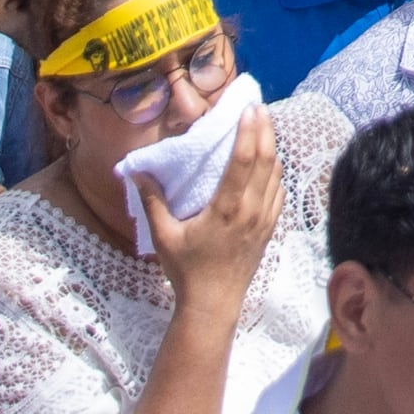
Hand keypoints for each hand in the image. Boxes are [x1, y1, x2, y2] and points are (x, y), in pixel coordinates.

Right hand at [139, 100, 279, 310]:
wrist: (213, 305)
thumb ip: (151, 202)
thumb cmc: (186, 271)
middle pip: (267, 160)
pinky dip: (275, 171)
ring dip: (272, 147)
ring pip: (276, 174)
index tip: (249, 109)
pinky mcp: (270, 228)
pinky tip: (269, 161)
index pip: (244, 161)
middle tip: (259, 108)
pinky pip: (279, 191)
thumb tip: (135, 171)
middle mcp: (251, 211)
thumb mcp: (164, 236)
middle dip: (265, 130)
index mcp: (227, 209)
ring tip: (264, 126)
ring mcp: (265, 220)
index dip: (250, 131)